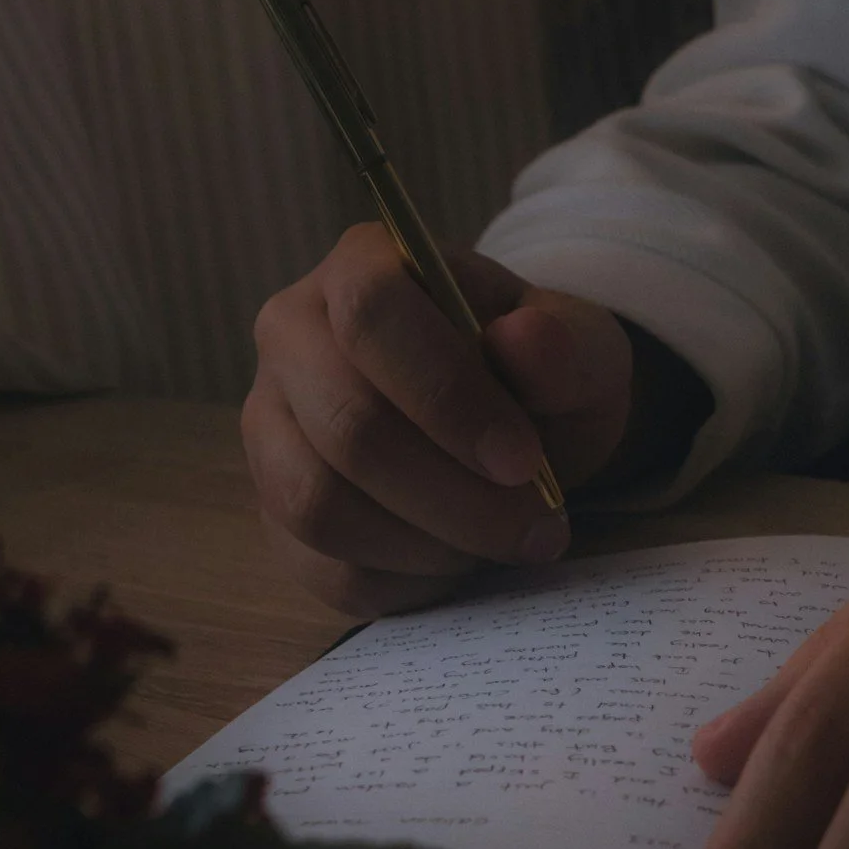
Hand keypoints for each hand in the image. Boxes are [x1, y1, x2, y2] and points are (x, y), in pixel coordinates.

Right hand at [245, 225, 638, 615]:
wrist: (512, 435)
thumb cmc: (537, 378)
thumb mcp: (578, 351)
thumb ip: (563, 346)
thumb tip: (528, 342)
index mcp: (361, 267)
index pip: (370, 315)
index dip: (447, 397)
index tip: (523, 462)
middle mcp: (291, 337)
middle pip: (346, 427)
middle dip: (456, 497)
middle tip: (537, 526)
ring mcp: (270, 429)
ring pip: (319, 507)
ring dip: (430, 544)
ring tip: (501, 540)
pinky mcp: (274, 512)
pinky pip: (324, 568)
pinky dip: (407, 581)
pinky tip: (460, 559)